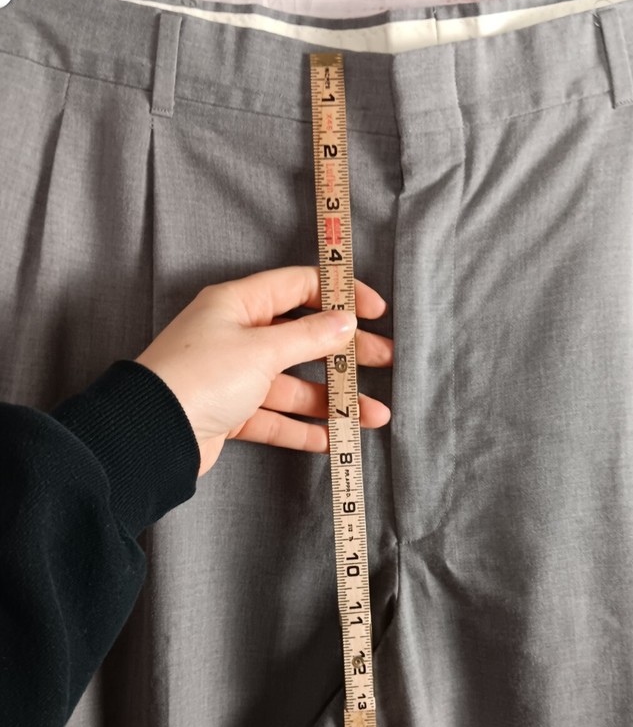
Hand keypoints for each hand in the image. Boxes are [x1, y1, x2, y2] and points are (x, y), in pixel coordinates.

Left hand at [133, 265, 392, 477]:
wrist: (153, 432)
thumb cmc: (200, 377)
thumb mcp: (262, 349)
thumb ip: (308, 336)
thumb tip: (344, 321)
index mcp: (238, 305)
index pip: (298, 287)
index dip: (339, 295)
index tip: (375, 311)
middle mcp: (236, 337)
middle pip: (303, 339)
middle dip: (346, 353)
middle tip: (385, 360)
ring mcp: (234, 377)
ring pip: (294, 385)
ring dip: (334, 401)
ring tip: (374, 415)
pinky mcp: (231, 414)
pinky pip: (277, 418)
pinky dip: (305, 429)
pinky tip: (335, 439)